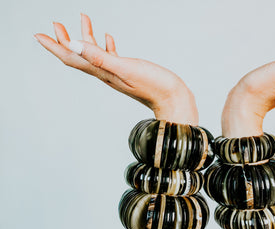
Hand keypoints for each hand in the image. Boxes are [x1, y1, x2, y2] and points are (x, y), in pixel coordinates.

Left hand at [34, 14, 197, 124]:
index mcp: (102, 72)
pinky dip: (106, 45)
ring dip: (85, 37)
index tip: (38, 34)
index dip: (53, 46)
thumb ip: (100, 57)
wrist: (173, 99)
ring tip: (82, 19)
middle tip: (55, 23)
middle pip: (78, 55)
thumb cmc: (154, 85)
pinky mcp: (130, 71)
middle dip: (64, 39)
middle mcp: (106, 73)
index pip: (71, 57)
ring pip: (94, 53)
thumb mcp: (125, 68)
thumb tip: (72, 44)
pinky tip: (107, 37)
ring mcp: (118, 72)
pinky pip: (112, 56)